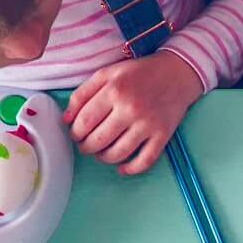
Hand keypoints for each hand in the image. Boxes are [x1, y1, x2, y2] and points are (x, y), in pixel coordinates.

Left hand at [63, 53, 205, 175]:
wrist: (177, 73)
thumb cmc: (139, 73)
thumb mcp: (108, 73)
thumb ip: (83, 93)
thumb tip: (66, 119)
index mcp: (114, 90)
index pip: (85, 121)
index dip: (75, 132)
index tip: (75, 134)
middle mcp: (130, 108)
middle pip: (98, 140)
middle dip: (86, 147)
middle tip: (85, 146)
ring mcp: (148, 124)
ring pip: (118, 153)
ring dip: (104, 158)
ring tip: (101, 153)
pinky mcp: (162, 135)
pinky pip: (144, 161)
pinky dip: (130, 169)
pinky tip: (122, 168)